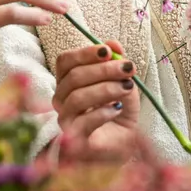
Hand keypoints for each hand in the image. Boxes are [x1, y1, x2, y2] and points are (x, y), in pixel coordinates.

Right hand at [52, 39, 141, 153]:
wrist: (123, 147)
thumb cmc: (118, 115)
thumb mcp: (124, 85)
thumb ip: (118, 65)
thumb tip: (114, 43)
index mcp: (68, 83)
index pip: (65, 61)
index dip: (84, 53)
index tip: (108, 51)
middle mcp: (61, 100)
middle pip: (74, 77)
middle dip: (104, 69)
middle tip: (128, 68)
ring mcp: (65, 120)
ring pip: (77, 97)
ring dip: (106, 89)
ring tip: (127, 87)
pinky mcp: (73, 141)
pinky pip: (82, 122)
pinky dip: (102, 112)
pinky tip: (117, 109)